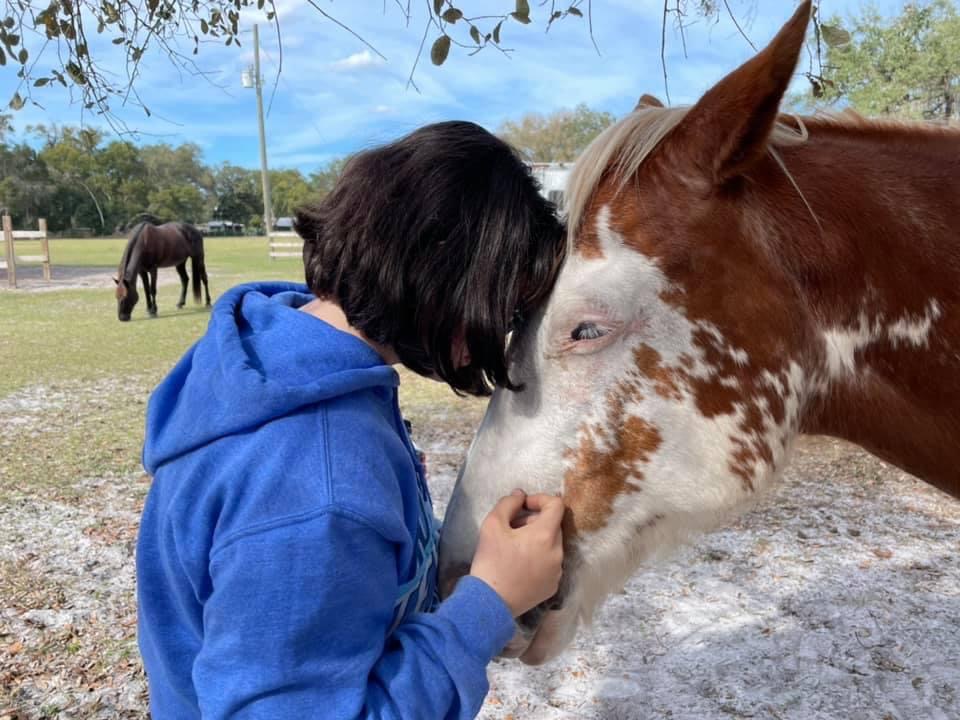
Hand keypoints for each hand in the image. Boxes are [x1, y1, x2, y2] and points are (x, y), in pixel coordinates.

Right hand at [469, 490, 564, 617]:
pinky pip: (550, 563)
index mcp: (545, 535)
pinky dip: (539, 557)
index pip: (557, 505)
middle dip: (535, 520)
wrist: (490, 603)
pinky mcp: (553, 586)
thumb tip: (520, 495)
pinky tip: (519, 565)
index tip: (523, 506)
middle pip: (553, 525)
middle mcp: (557, 553)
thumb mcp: (492, 525)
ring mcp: (557, 571)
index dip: (540, 499)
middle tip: (513, 528)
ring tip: (514, 547)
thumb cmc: (491, 562)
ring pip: (552, 545)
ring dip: (537, 539)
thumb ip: (508, 503)